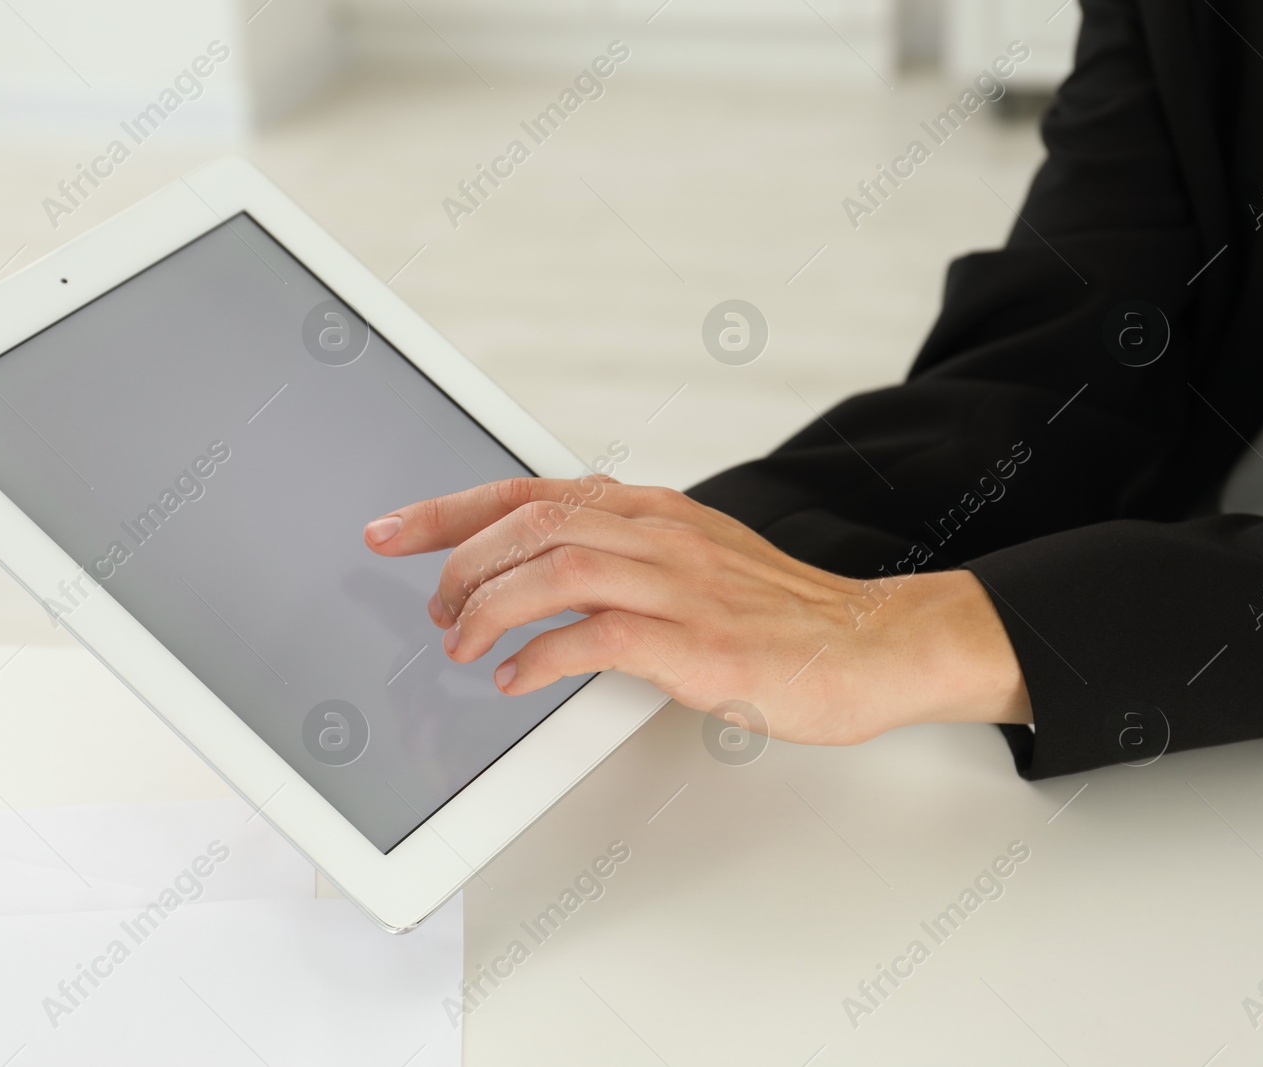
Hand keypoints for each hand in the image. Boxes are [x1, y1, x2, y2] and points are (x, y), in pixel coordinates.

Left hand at [362, 477, 1030, 744]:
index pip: (532, 490)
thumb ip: (621, 552)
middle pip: (532, 519)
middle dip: (458, 558)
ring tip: (460, 643)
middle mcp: (660, 534)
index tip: (394, 529)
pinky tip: (517, 678)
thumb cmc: (779, 613)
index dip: (450, 509)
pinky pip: (598, 637)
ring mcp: (681, 586)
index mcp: (653, 510)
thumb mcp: (691, 558)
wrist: (868, 646)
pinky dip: (542, 655)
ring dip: (489, 605)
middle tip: (429, 604)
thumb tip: (541, 572)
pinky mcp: (698, 644)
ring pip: (557, 566)